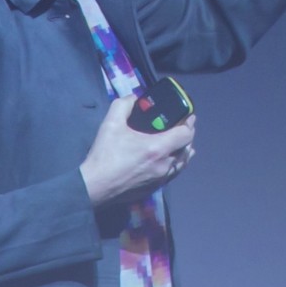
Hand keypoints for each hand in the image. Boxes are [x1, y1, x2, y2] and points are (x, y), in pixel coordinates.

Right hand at [78, 97, 194, 206]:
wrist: (96, 185)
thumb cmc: (104, 155)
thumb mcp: (111, 124)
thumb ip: (123, 105)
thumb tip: (134, 99)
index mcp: (157, 148)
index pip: (186, 134)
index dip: (189, 123)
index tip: (188, 116)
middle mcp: (165, 164)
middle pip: (187, 148)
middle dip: (187, 135)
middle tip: (181, 126)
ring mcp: (162, 178)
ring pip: (183, 162)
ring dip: (184, 150)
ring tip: (180, 142)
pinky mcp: (156, 188)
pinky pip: (174, 173)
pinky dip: (177, 163)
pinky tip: (172, 159)